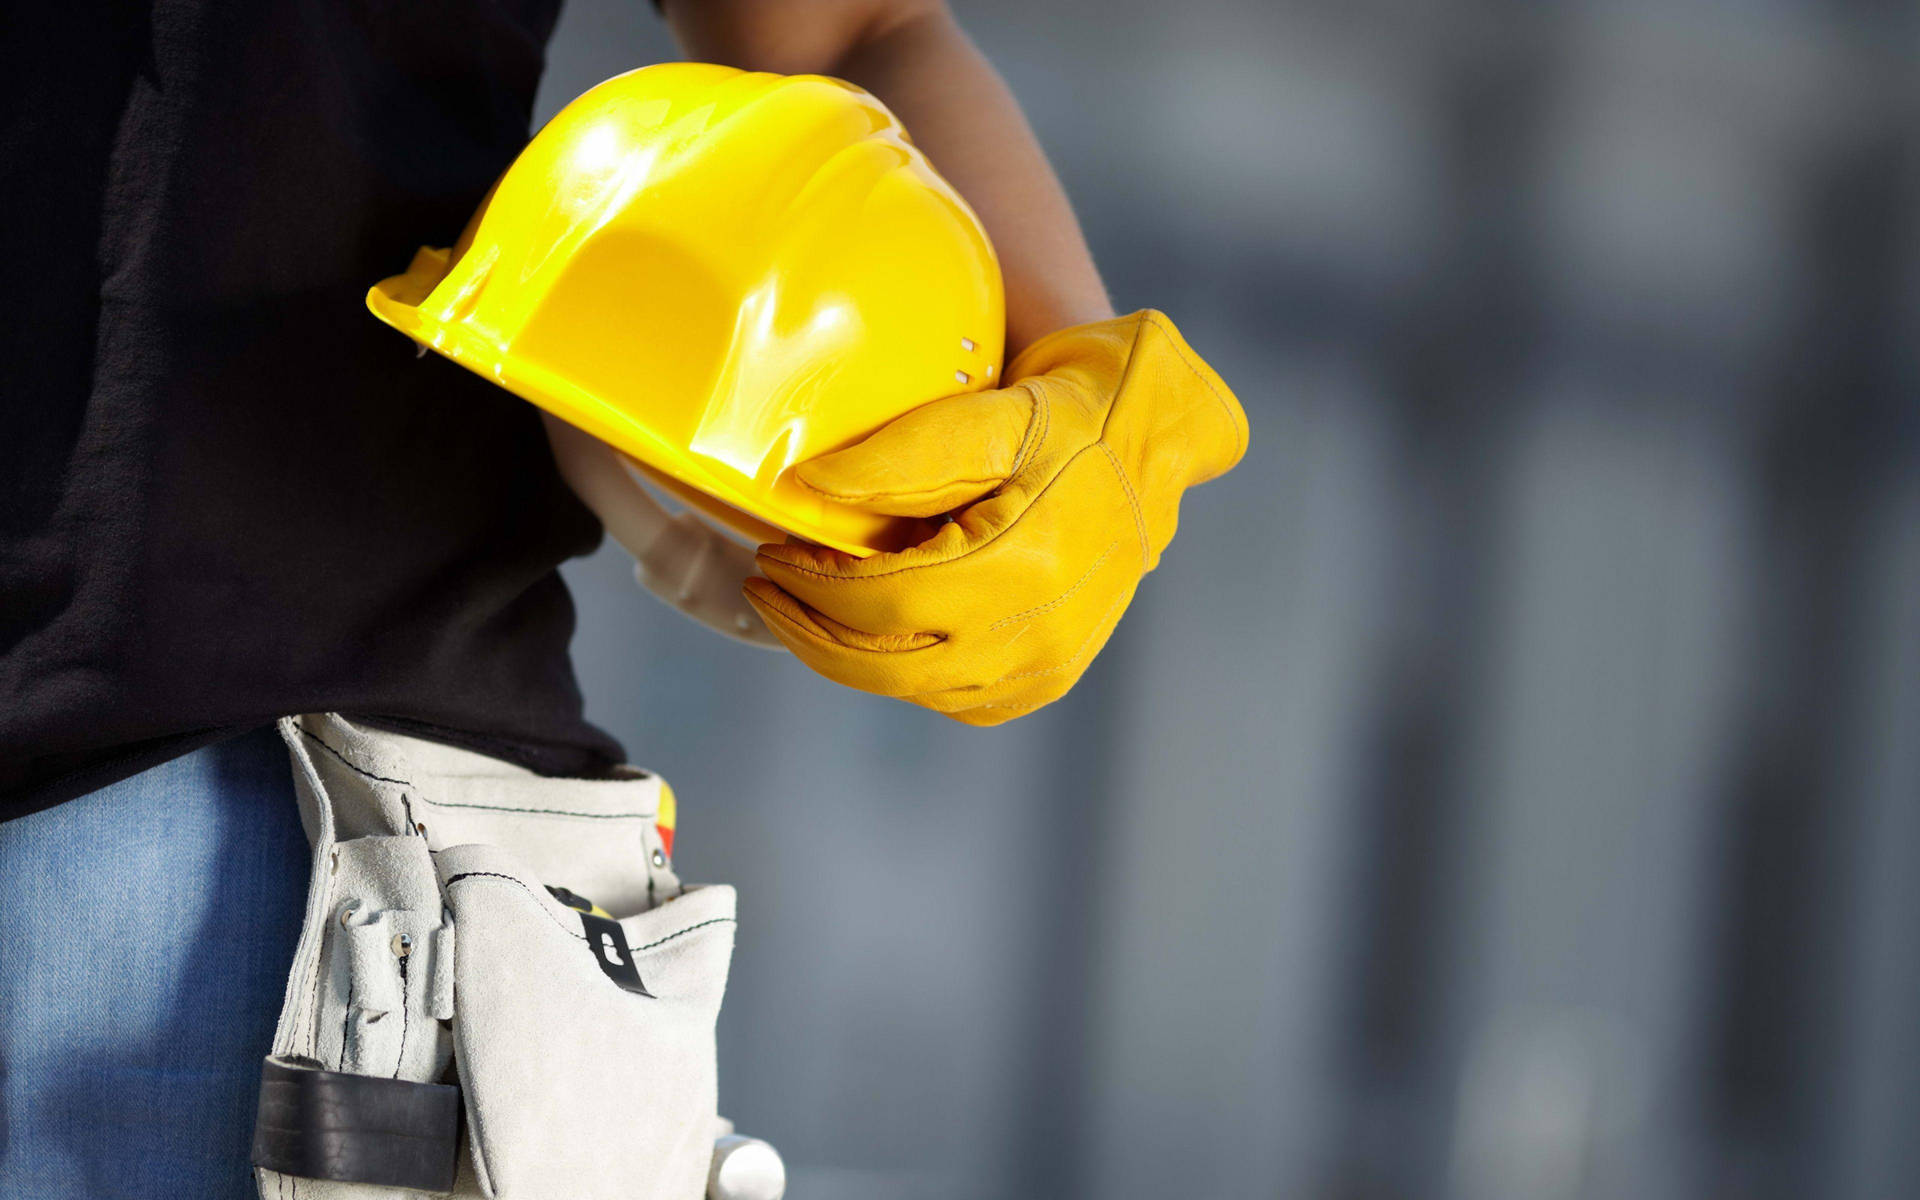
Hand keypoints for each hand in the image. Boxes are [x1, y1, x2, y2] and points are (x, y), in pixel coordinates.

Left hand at [742, 310, 1248, 723]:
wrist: (1159, 434)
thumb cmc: (1078, 407)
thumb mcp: (990, 412)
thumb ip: (898, 457)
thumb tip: (802, 487)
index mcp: (1026, 564)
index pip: (885, 602)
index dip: (812, 586)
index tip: (770, 552)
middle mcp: (1041, 631)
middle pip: (887, 664)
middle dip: (810, 632)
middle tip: (765, 587)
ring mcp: (1051, 663)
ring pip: (915, 689)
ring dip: (848, 655)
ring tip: (808, 604)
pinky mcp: (1053, 676)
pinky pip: (956, 699)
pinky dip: (904, 672)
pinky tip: (877, 632)